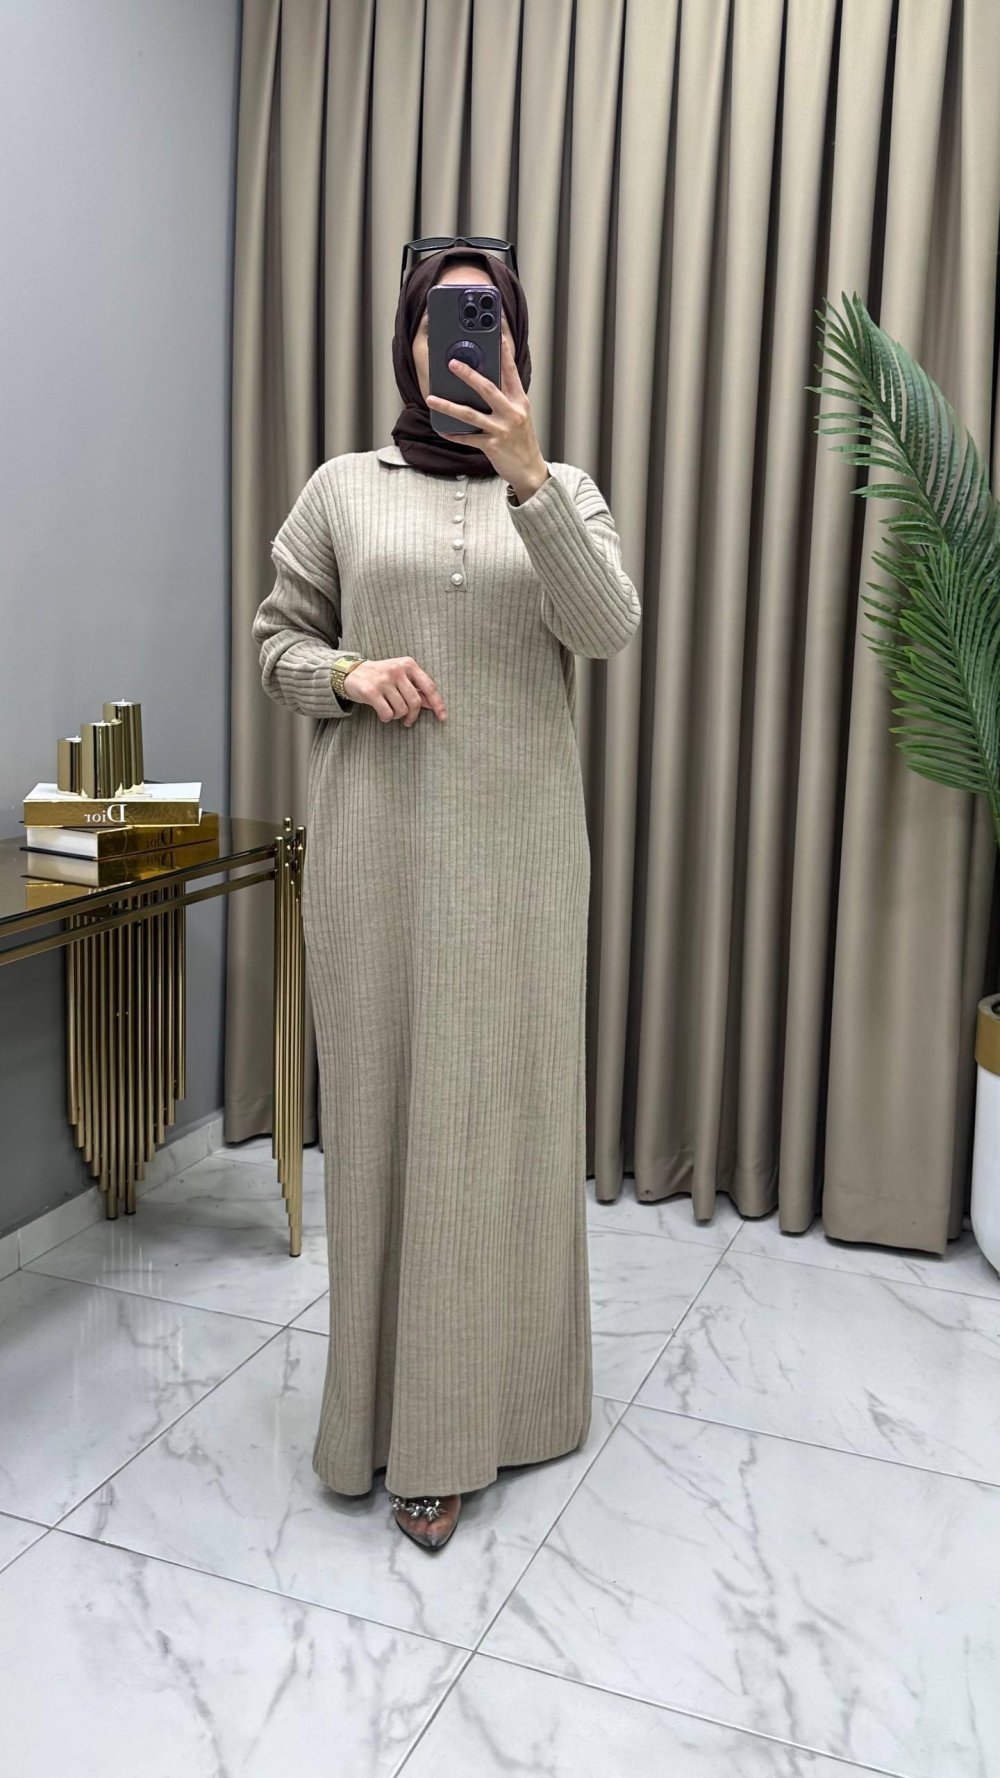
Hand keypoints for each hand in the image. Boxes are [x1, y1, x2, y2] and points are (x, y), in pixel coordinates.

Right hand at [342, 656, 446, 725]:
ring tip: (390, 711)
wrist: (352, 673)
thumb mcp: (400, 677)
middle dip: (412, 716)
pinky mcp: (371, 691)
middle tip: (407, 721)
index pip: (429, 686)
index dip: (437, 704)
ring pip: (401, 709)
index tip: (442, 717)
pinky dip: (386, 718)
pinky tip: (382, 714)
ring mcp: (384, 680)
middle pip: (415, 702)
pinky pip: (387, 713)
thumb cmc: (381, 677)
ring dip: (397, 716)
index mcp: (408, 664)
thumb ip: (416, 688)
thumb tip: (433, 704)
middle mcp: (397, 669)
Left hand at [425, 332, 549, 499]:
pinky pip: (468, 438)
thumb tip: (481, 384)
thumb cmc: (522, 441)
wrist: (529, 470)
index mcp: (520, 401)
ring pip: (470, 414)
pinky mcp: (492, 446)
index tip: (496, 336)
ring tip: (431, 398)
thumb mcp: (519, 415)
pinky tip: (442, 429)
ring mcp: (502, 429)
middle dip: (468, 374)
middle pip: (487, 388)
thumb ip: (505, 399)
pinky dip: (453, 434)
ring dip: (448, 406)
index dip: (504, 353)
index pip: (511, 372)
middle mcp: (512, 413)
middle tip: (452, 364)